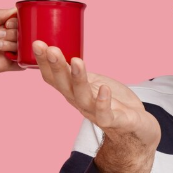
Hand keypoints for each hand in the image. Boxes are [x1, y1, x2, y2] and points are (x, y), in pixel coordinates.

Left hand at [0, 8, 19, 82]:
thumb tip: (16, 10)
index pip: (17, 21)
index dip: (17, 21)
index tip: (8, 24)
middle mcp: (2, 38)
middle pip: (21, 33)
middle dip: (13, 33)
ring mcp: (3, 52)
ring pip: (22, 47)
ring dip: (12, 44)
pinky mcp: (3, 66)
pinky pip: (21, 64)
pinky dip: (22, 60)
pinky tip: (10, 56)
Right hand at [33, 40, 160, 172]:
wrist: (136, 129)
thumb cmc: (112, 102)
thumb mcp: (91, 81)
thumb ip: (76, 70)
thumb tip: (57, 47)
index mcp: (73, 92)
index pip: (53, 78)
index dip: (44, 62)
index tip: (37, 43)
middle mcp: (80, 102)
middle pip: (64, 86)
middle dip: (56, 67)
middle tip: (51, 50)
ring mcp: (96, 113)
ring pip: (82, 97)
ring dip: (78, 79)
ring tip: (76, 61)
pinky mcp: (116, 121)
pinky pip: (105, 115)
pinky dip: (103, 103)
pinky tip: (104, 89)